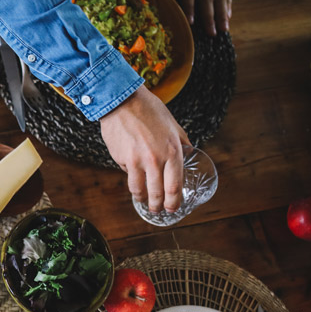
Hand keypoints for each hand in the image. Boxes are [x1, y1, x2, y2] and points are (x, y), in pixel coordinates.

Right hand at [99, 86, 189, 212]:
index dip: (174, 202)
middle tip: (158, 210)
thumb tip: (189, 152)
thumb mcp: (173, 124)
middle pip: (157, 193)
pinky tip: (134, 181)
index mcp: (172, 151)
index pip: (175, 186)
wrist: (122, 101)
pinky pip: (127, 175)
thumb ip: (181, 141)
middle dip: (158, 206)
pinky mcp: (121, 159)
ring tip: (143, 202)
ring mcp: (136, 161)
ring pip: (139, 190)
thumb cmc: (149, 110)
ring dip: (142, 199)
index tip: (173, 208)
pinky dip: (131, 180)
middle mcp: (155, 159)